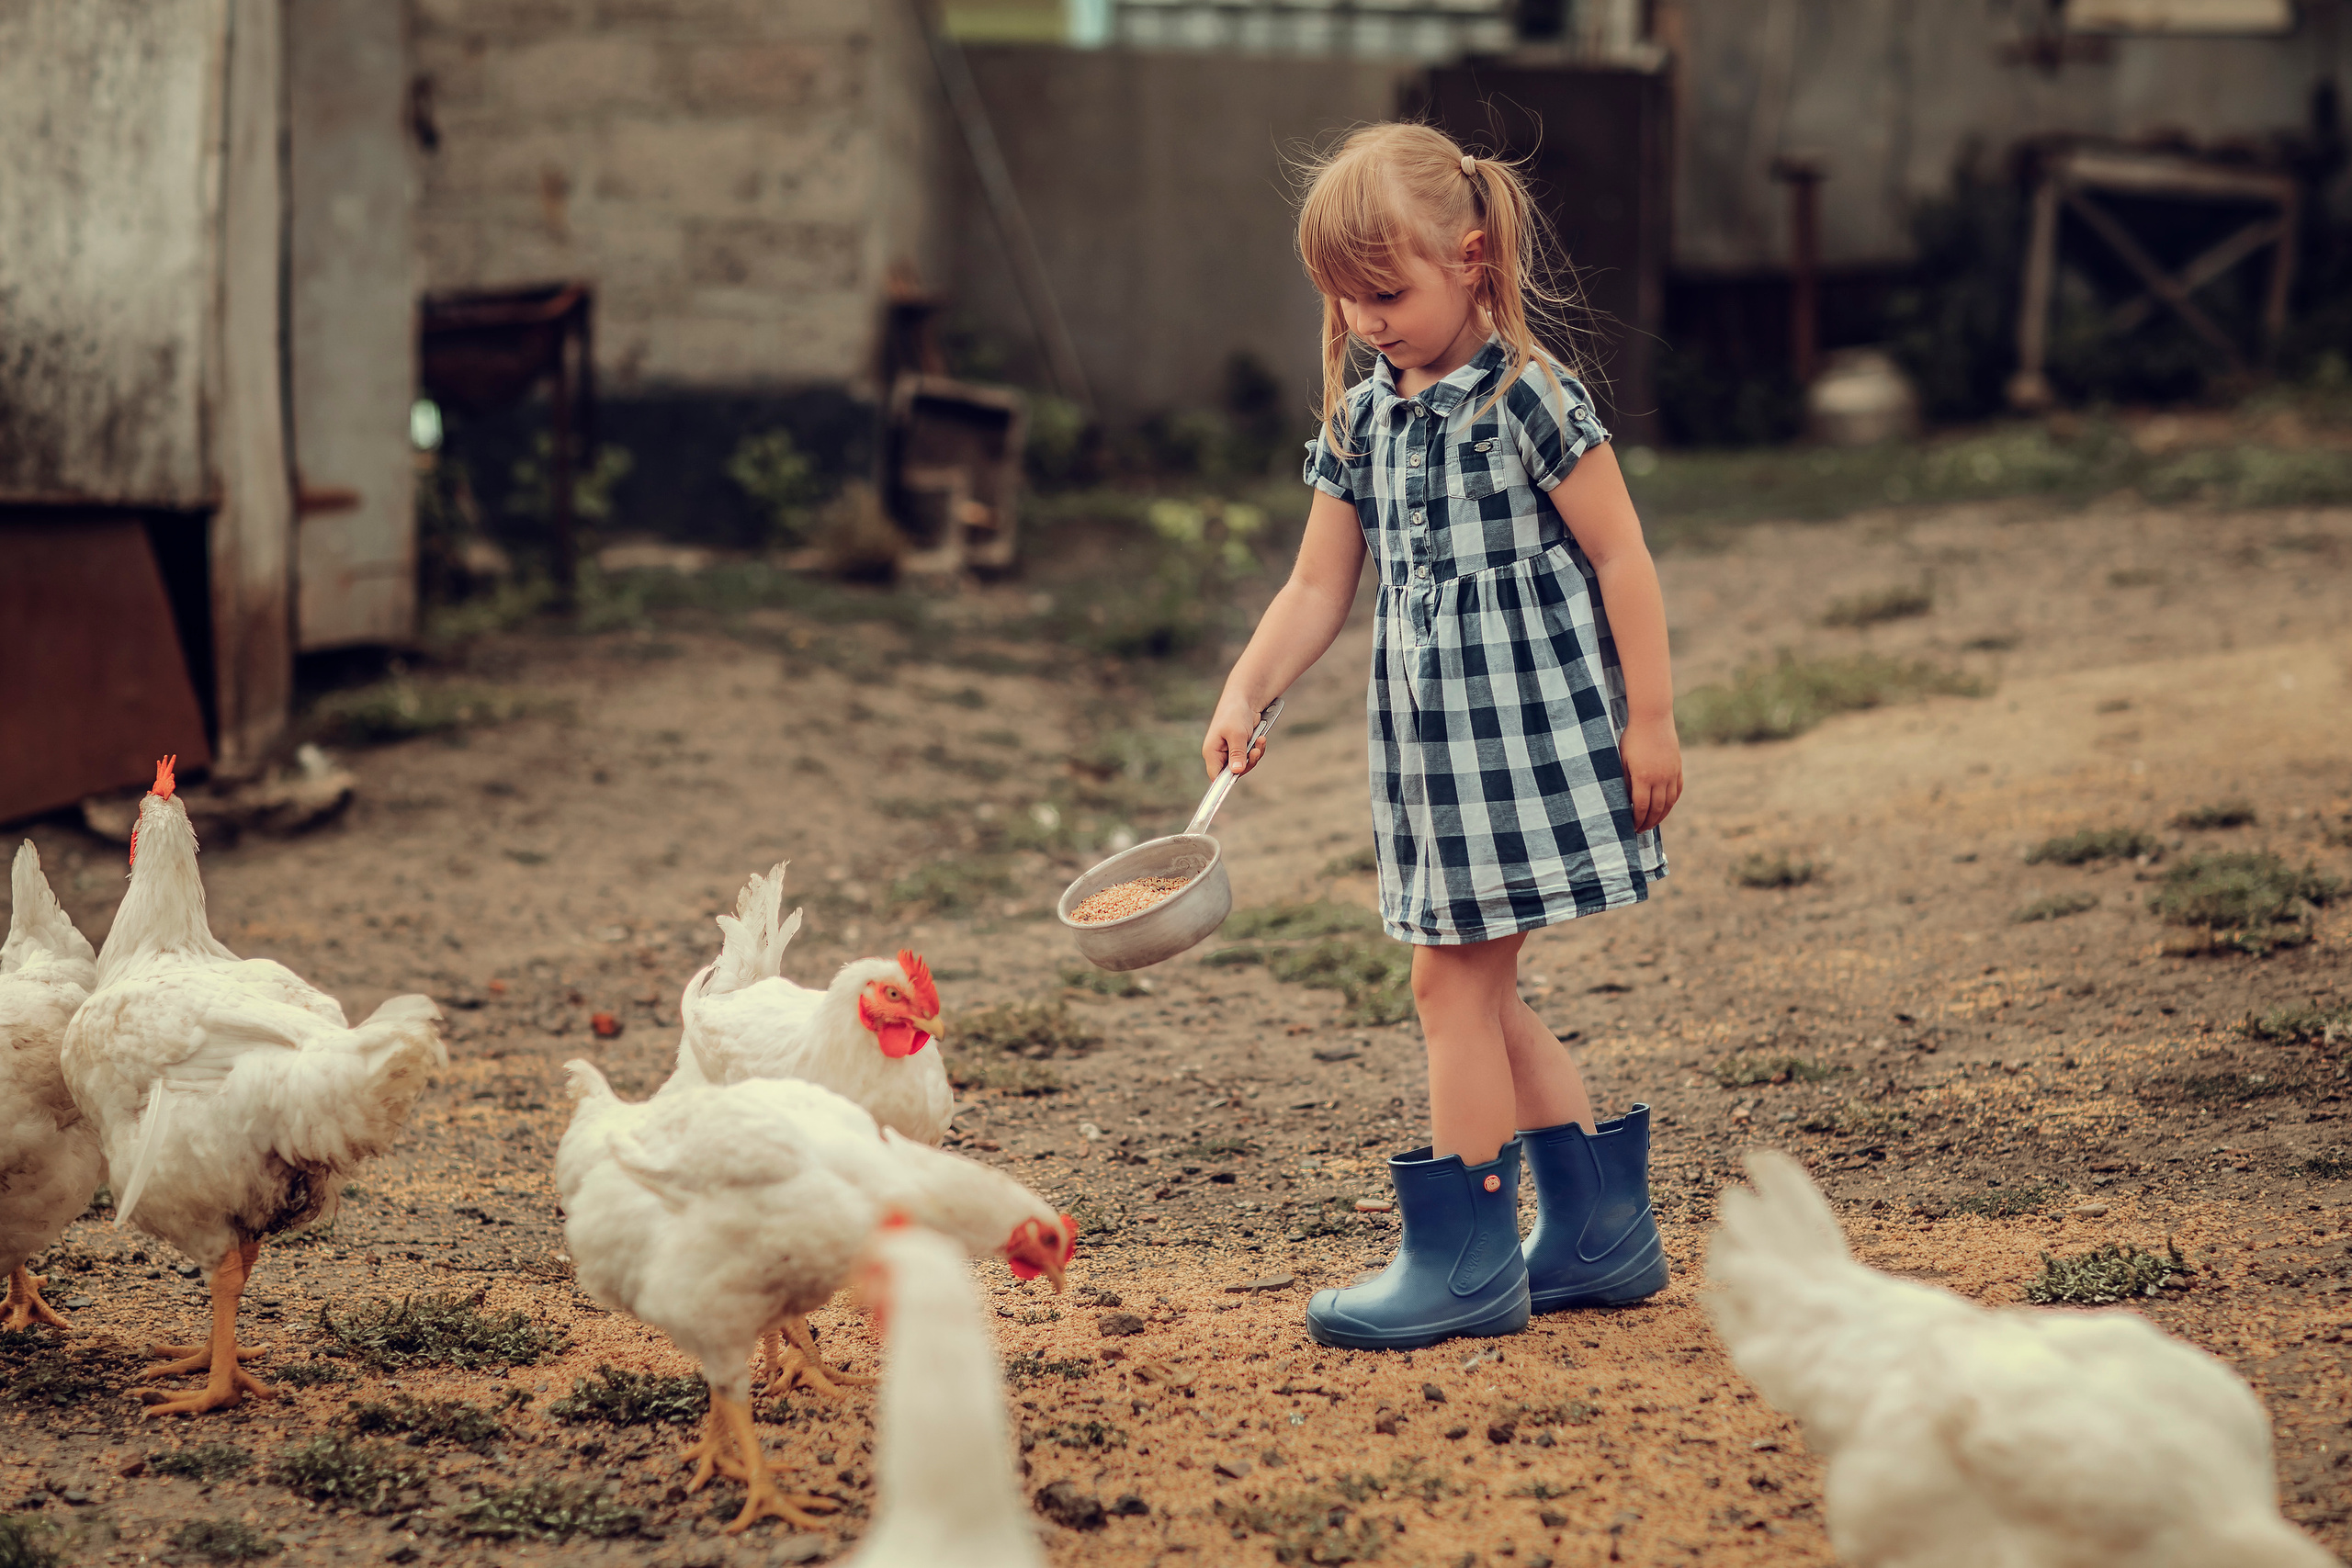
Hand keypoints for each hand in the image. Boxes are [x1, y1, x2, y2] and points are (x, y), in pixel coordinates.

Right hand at [1203, 694, 1270, 777]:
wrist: (1245, 699)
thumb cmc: (1235, 713)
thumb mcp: (1237, 734)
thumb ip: (1237, 753)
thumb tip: (1237, 771)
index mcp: (1212, 752)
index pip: (1216, 776)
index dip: (1224, 784)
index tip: (1236, 783)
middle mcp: (1220, 754)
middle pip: (1233, 773)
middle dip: (1247, 764)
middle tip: (1254, 752)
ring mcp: (1231, 751)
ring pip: (1244, 765)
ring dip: (1255, 755)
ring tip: (1260, 741)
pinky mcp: (1241, 748)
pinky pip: (1250, 756)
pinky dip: (1257, 749)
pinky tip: (1261, 738)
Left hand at [1620, 717, 1682, 832]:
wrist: (1652, 719)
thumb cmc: (1632, 739)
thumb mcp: (1623, 760)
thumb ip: (1625, 781)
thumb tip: (1625, 801)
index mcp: (1643, 777)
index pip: (1641, 807)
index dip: (1637, 820)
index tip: (1632, 827)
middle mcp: (1660, 778)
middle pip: (1657, 808)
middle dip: (1648, 822)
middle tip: (1641, 830)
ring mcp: (1671, 773)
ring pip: (1669, 802)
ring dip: (1661, 816)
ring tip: (1652, 823)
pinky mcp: (1678, 768)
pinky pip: (1677, 791)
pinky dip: (1671, 802)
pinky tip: (1665, 808)